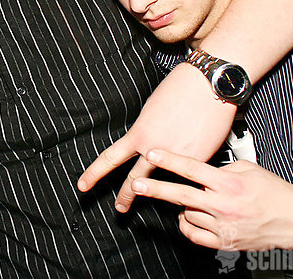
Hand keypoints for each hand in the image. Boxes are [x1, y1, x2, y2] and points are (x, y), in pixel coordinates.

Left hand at [77, 63, 235, 211]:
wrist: (209, 85)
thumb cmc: (181, 88)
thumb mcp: (152, 108)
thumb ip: (148, 129)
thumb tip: (150, 140)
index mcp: (139, 134)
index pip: (109, 158)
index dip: (94, 174)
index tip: (83, 185)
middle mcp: (154, 149)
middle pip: (134, 180)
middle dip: (125, 196)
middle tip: (119, 207)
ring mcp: (177, 158)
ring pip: (161, 183)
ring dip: (155, 195)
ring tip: (157, 202)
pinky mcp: (199, 161)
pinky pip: (189, 173)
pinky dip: (188, 174)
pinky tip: (192, 171)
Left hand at [130, 149, 292, 251]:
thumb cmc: (276, 194)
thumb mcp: (250, 169)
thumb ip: (223, 168)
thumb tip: (203, 170)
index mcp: (230, 184)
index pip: (193, 169)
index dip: (170, 160)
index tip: (153, 153)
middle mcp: (225, 205)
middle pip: (182, 195)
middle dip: (156, 188)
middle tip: (138, 184)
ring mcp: (224, 226)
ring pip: (187, 213)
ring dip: (183, 205)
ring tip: (190, 199)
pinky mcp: (225, 242)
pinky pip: (194, 235)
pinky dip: (187, 225)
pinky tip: (188, 217)